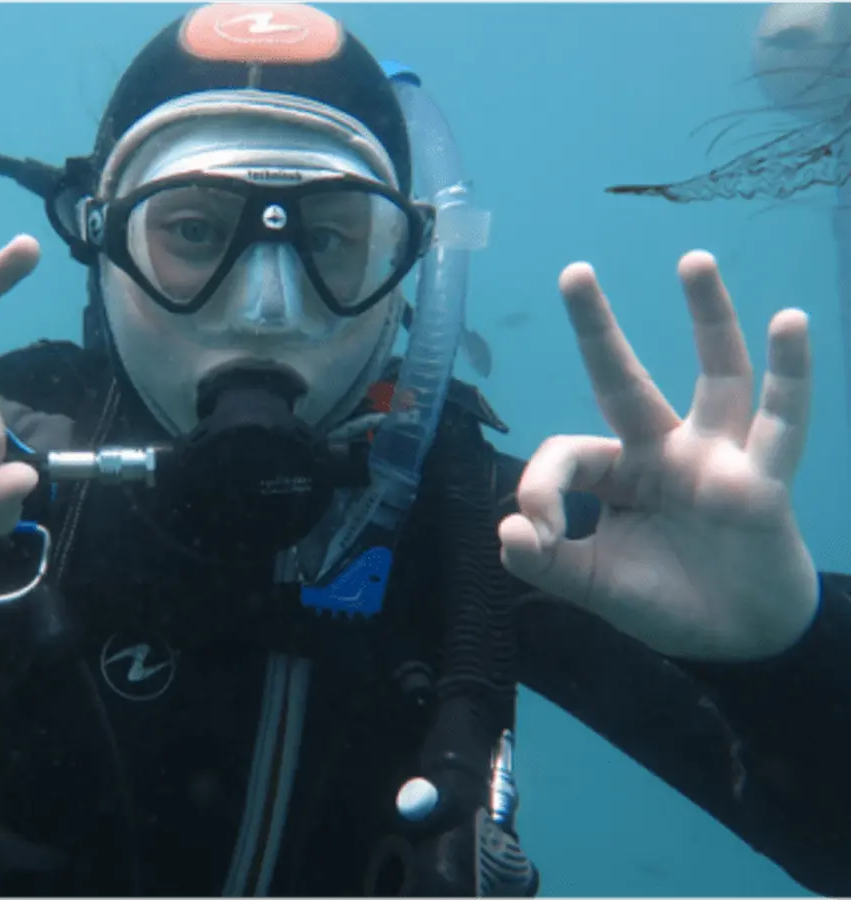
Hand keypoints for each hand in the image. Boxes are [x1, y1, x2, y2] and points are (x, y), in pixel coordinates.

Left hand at [498, 251, 818, 660]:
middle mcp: (665, 452)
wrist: (735, 642)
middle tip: (572, 271)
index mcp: (618, 473)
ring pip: (714, 376)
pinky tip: (791, 322)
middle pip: (624, 380)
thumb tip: (506, 530)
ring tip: (692, 259)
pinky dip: (790, 375)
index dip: (541, 485)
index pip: (568, 453)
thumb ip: (546, 563)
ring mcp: (717, 458)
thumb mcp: (592, 587)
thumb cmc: (664, 602)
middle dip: (597, 329)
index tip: (537, 533)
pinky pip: (780, 423)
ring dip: (707, 318)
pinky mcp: (762, 481)